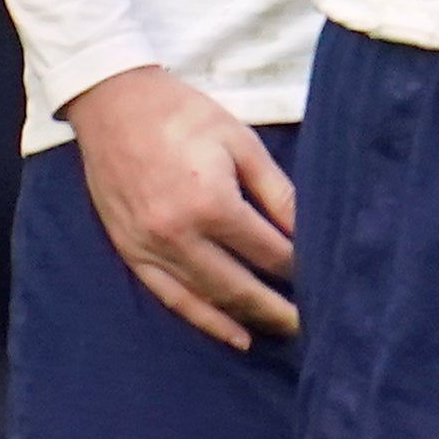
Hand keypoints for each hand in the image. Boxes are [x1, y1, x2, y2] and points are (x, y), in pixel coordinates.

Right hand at [65, 63, 298, 348]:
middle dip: (281, 310)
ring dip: (248, 319)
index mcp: (211, 204)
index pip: (269, 253)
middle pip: (241, 288)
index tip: (326, 279)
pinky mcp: (129, 252)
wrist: (112, 103)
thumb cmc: (183, 115)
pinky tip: (235, 335)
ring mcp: (149, 248)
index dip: (301, 269)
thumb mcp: (241, 144)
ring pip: (207, 300)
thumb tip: (309, 234)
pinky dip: (204, 320)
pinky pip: (170, 297)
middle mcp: (178, 236)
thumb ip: (277, 193)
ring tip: (284, 331)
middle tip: (315, 325)